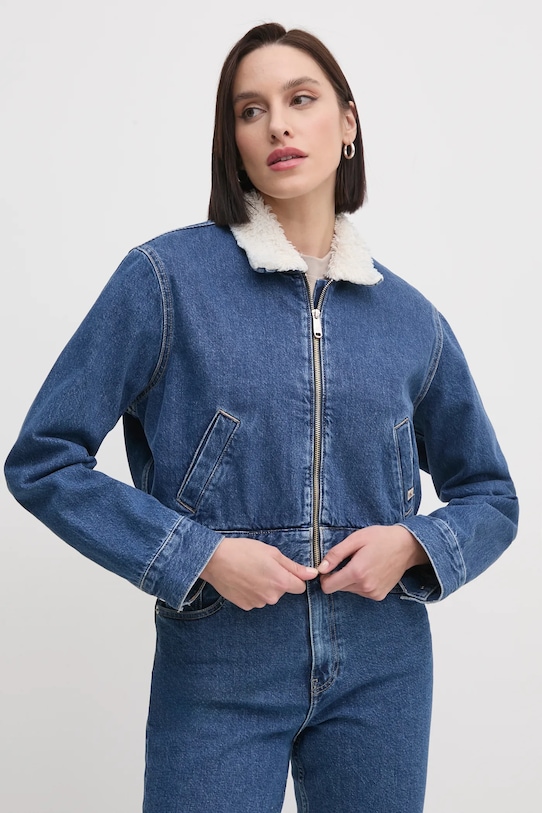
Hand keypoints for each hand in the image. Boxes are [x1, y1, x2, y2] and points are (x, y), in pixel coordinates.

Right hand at [201, 537, 317, 610]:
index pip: (300, 587)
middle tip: (261, 566)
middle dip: (277, 580)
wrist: (215, 560)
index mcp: (281, 582)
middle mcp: (272, 597)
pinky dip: (252, 591)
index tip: (282, 569)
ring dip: (264, 586)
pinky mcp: (246, 606)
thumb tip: (313, 574)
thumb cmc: (244, 551)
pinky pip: (256, 599)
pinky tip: (242, 580)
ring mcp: (258, 603)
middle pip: (282, 590)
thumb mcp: (272, 553)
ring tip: (249, 572)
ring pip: (269, 595)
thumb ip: (294, 566)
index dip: (293, 576)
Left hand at [318, 525, 428, 600]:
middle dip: (338, 576)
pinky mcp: (379, 596)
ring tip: (362, 563)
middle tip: (350, 560)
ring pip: (349, 590)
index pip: (328, 587)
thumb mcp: (355, 539)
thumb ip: (336, 554)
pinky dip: (360, 583)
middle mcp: (365, 587)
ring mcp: (373, 593)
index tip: (331, 566)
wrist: (407, 546)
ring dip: (350, 579)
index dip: (325, 576)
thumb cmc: (381, 538)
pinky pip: (361, 592)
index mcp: (357, 572)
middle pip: (338, 588)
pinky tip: (370, 570)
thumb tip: (321, 568)